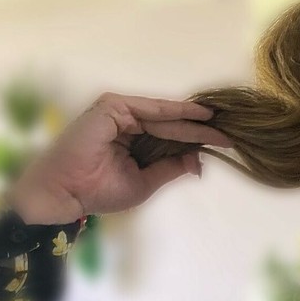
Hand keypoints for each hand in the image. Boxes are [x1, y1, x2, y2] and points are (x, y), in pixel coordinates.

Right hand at [6, 93, 231, 223]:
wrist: (67, 193)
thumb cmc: (98, 191)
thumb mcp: (145, 182)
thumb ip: (171, 168)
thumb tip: (199, 161)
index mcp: (132, 137)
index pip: (170, 135)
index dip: (197, 138)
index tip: (225, 143)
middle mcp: (126, 120)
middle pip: (171, 123)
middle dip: (201, 128)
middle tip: (232, 134)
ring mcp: (119, 111)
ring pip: (164, 116)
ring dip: (193, 121)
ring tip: (221, 126)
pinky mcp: (112, 106)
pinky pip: (151, 109)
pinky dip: (175, 111)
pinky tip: (199, 115)